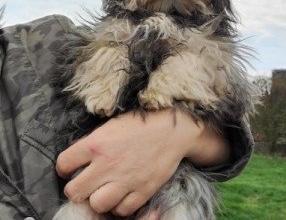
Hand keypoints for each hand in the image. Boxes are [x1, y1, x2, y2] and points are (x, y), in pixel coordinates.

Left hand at [56, 109, 229, 216]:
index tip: (70, 167)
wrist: (174, 129)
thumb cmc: (143, 122)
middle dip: (77, 187)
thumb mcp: (113, 124)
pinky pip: (122, 210)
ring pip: (96, 204)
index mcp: (97, 143)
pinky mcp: (141, 191)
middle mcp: (107, 164)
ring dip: (98, 198)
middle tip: (85, 182)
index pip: (64, 163)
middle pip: (74, 191)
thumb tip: (79, 156)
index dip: (65, 167)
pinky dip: (120, 205)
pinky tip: (122, 193)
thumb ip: (94, 141)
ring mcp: (124, 180)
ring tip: (104, 190)